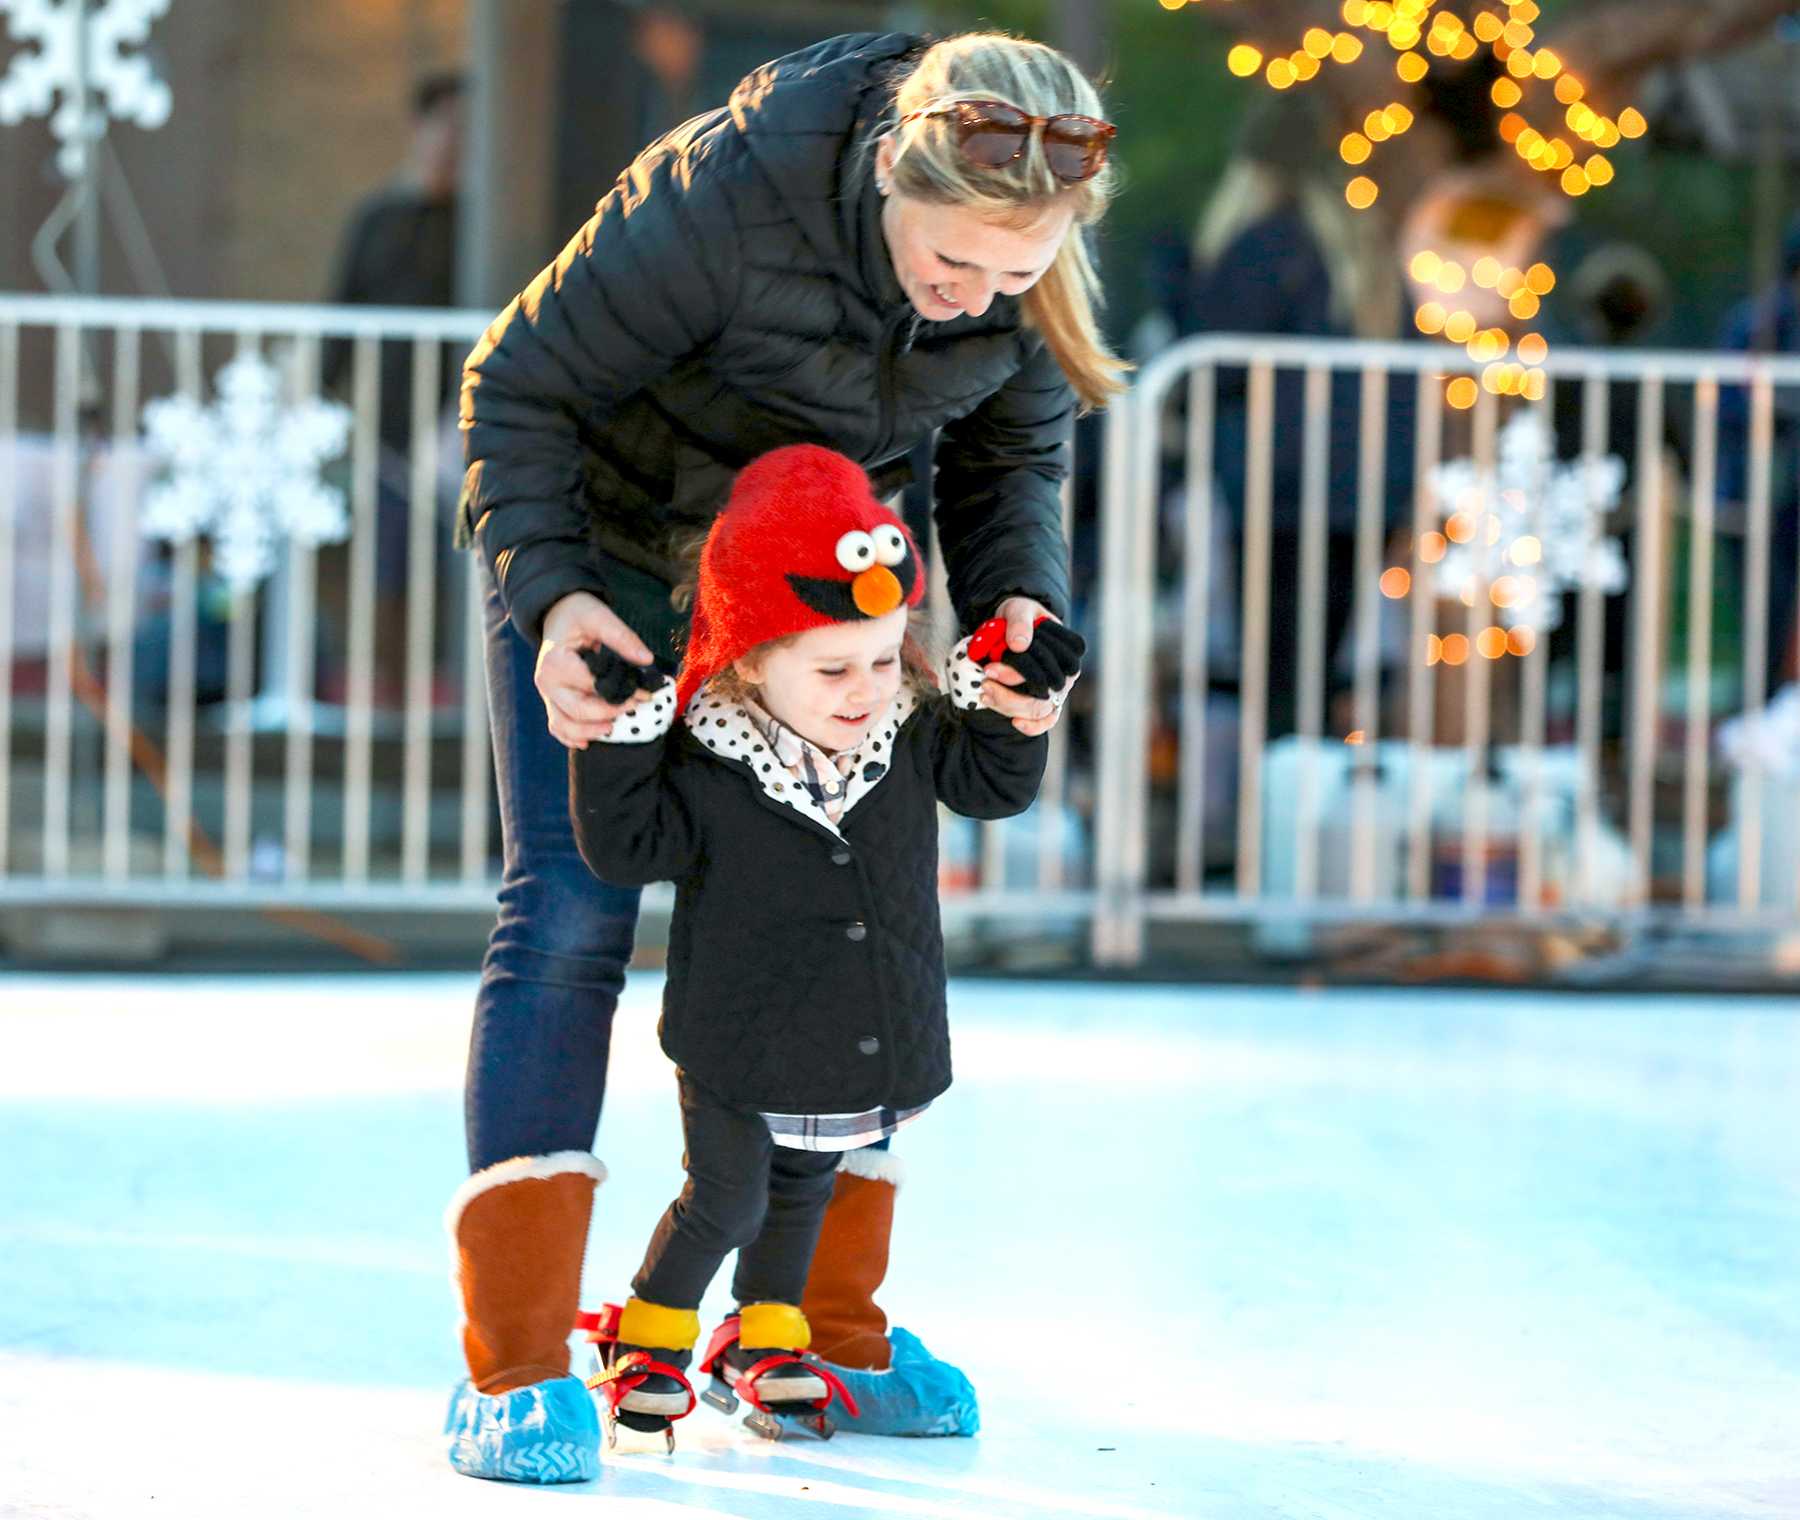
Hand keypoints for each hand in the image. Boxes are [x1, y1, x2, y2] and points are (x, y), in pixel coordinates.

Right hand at [536, 591, 656, 749]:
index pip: (593, 685)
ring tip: (615, 727)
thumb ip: (622, 637)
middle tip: (636, 708)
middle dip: (610, 714)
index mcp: (555, 661)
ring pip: (565, 726)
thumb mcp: (598, 616)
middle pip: (578, 711)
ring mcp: (547, 694)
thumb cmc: (578, 614)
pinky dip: (571, 738)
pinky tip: (589, 741)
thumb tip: (646, 661)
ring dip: (590, 732)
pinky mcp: (551, 701)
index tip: (645, 693)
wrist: (558, 614)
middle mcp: (546, 681)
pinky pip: (557, 727)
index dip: (622, 692)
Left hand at [977, 596, 1081, 737]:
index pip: (1050, 666)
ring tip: (985, 693)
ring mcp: (1058, 690)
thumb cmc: (1020, 617)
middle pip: (1043, 692)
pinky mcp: (1048, 703)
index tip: (990, 668)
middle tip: (984, 680)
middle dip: (1009, 691)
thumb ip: (1019, 622)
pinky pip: (1046, 721)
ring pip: (1038, 709)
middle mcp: (1068, 672)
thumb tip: (1019, 644)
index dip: (1019, 671)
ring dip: (1009, 704)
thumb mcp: (1018, 609)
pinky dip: (1033, 726)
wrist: (1014, 628)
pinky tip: (1015, 722)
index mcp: (1069, 648)